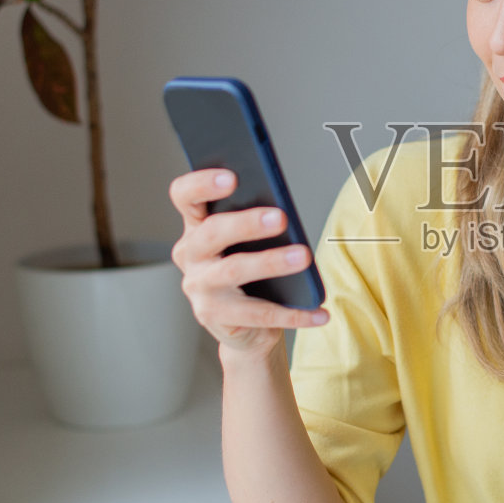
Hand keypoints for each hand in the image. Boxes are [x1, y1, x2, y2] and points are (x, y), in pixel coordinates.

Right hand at [169, 168, 328, 357]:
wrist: (242, 325)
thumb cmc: (248, 272)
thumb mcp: (246, 243)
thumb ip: (255, 220)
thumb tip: (284, 209)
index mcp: (195, 226)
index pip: (184, 196)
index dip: (202, 184)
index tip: (232, 177)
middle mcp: (190, 255)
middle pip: (212, 232)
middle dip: (245, 223)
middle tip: (280, 218)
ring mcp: (199, 287)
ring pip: (234, 270)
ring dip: (272, 261)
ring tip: (303, 256)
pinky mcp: (214, 317)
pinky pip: (259, 314)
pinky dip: (294, 313)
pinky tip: (319, 311)